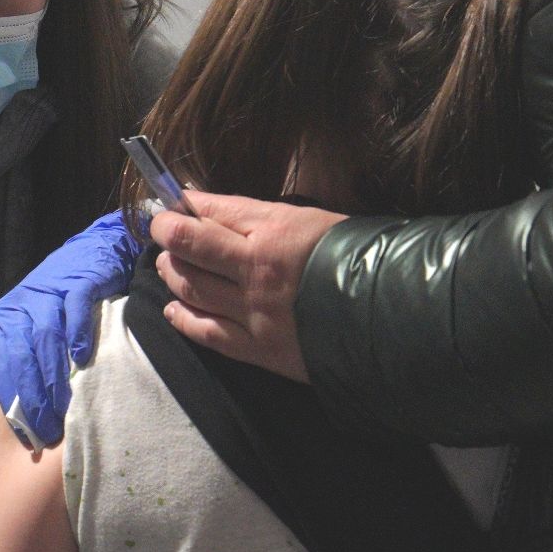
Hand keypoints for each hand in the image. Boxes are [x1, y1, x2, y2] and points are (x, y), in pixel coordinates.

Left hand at [0, 209, 144, 449]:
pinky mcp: (78, 281)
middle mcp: (22, 304)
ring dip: (53, 376)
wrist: (96, 252)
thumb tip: (31, 415)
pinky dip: (76, 336)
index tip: (28, 433)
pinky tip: (82, 359)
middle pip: (22, 355)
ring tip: (64, 407)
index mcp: (7, 319)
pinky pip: (74, 311)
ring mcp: (49, 291)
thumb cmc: (67, 302)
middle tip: (48, 429)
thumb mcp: (41, 328)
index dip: (15, 401)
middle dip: (33, 397)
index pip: (5, 365)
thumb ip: (33, 360)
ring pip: (44, 337)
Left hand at [150, 191, 345, 382]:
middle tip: (162, 230)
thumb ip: (262, 217)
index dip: (183, 204)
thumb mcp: (312, 220)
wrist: (391, 315)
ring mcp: (254, 311)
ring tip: (168, 264)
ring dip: (172, 272)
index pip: (213, 210)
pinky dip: (183, 318)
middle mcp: (256, 269)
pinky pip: (206, 332)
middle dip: (167, 233)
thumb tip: (216, 209)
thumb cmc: (356, 258)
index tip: (171, 203)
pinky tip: (174, 308)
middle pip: (190, 246)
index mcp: (274, 229)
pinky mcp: (258, 348)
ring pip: (191, 287)